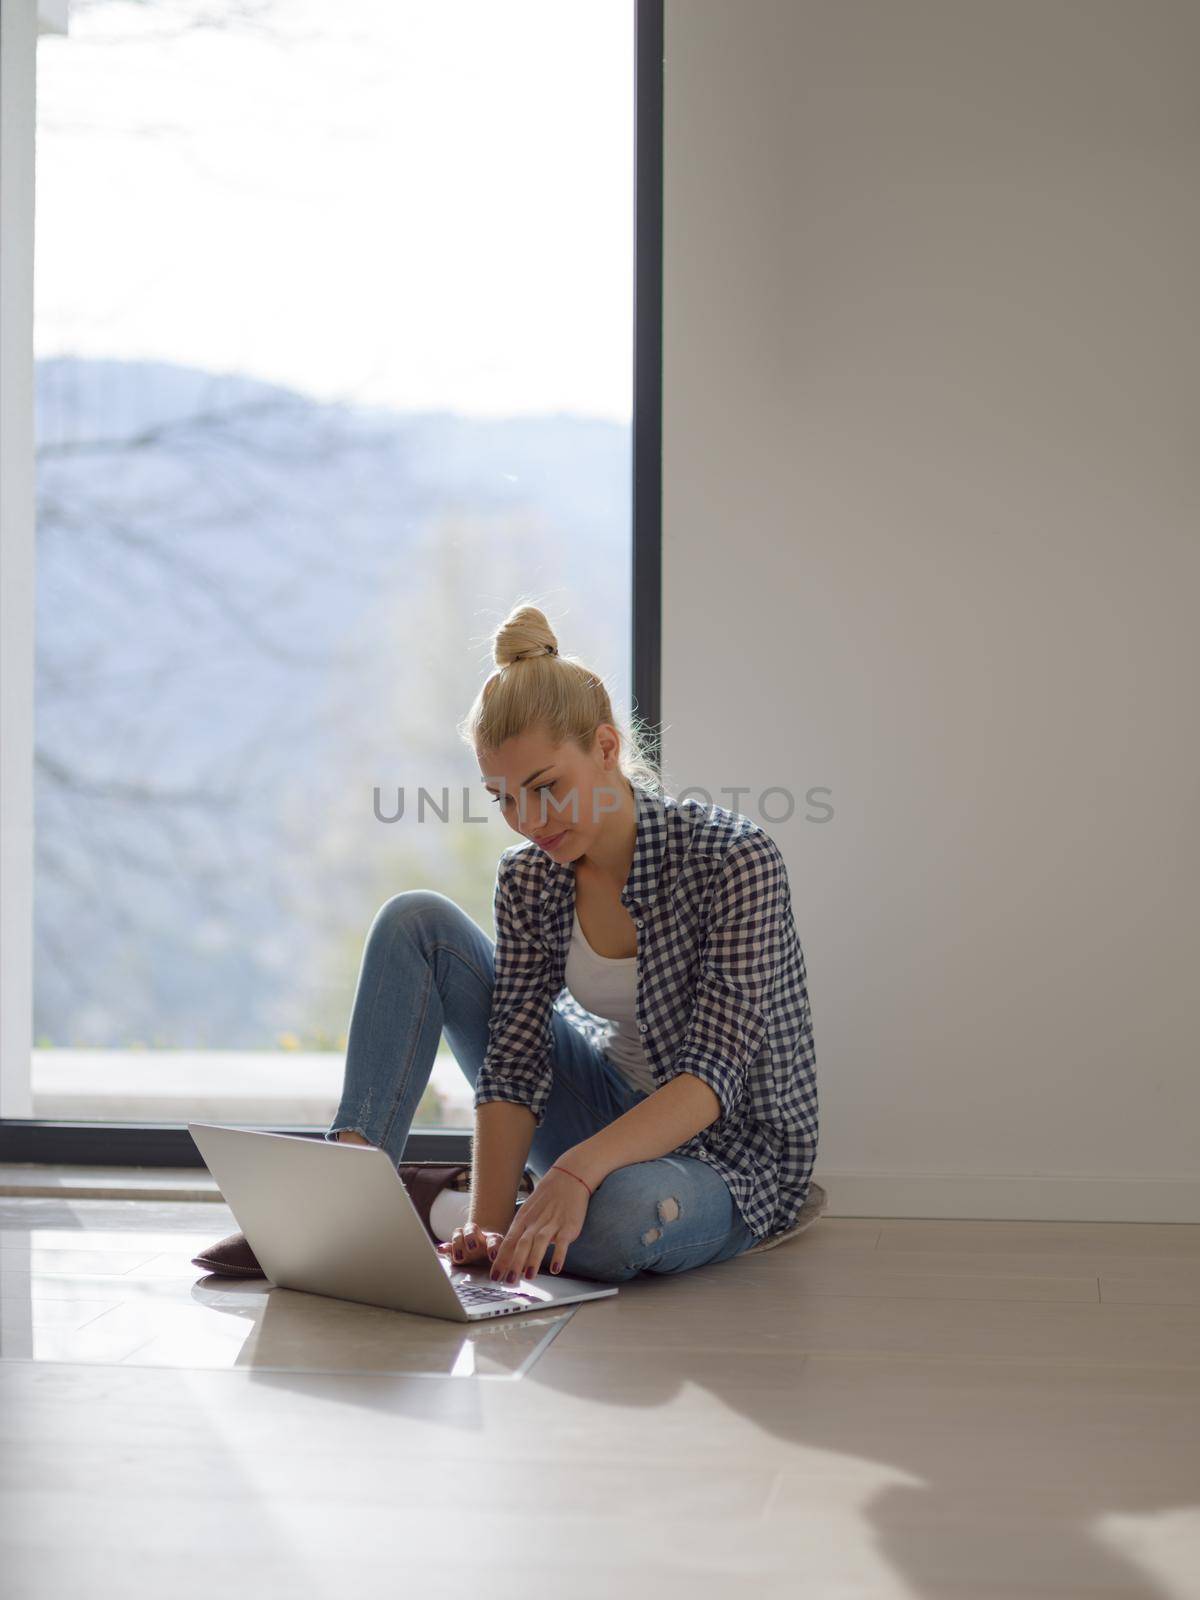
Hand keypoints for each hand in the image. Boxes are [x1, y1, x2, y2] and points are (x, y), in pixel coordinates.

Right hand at [436, 1221, 502, 1269]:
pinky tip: (440, 1250)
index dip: (493, 1247)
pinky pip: (447, 1245)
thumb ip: (505, 1266)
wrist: (487, 1252)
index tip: (493, 1256)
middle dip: (471, 1238)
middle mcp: (477, 1236)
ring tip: (458, 1257)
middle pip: (472, 1229)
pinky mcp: (453, 1248)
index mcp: (493, 1239)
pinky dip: (444, 1247)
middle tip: (472, 1249)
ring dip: (457, 1243)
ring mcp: (464, 1240)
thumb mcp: (503, 1262)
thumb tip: (514, 1276)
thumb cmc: (497, 1258)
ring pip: (459, 1234)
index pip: (493, 1239)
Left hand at [489, 1163, 590, 1283]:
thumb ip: (520, 1233)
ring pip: (540, 1242)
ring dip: (533, 1260)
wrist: (568, 1178)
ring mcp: (552, 1223)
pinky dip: (559, 1255)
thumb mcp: (528, 1212)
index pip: (508, 1242)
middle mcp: (535, 1222)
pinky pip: (562, 1241)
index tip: (495, 1276)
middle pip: (522, 1244)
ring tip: (528, 1276)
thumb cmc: (546, 1199)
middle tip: (508, 1281)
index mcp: (523, 1219)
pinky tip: (556, 1268)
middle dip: (514, 1263)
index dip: (501, 1260)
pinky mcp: (568, 1225)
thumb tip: (510, 1256)